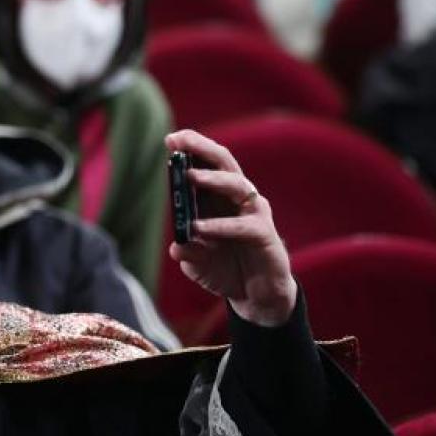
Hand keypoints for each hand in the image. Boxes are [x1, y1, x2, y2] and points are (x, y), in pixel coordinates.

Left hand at [165, 130, 296, 326]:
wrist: (256, 297)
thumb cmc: (225, 270)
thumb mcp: (198, 262)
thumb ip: (188, 252)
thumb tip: (177, 247)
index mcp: (218, 198)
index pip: (207, 164)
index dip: (191, 149)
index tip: (170, 138)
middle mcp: (238, 200)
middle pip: (224, 164)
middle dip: (202, 149)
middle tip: (180, 141)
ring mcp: (254, 215)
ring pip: (238, 185)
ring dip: (212, 179)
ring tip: (189, 176)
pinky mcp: (265, 236)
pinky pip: (243, 226)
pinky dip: (220, 226)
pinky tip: (199, 228)